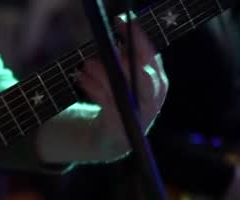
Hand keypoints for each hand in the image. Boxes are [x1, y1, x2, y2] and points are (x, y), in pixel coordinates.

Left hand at [78, 18, 167, 159]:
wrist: (116, 137)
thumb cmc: (122, 101)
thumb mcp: (128, 79)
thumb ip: (125, 59)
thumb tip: (114, 34)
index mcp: (158, 80)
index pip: (150, 54)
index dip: (136, 36)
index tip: (120, 21)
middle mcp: (153, 95)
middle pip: (142, 72)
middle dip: (123, 59)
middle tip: (107, 46)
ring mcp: (139, 111)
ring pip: (121, 86)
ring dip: (101, 72)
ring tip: (86, 63)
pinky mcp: (121, 122)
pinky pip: (106, 101)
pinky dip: (92, 87)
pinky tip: (81, 77)